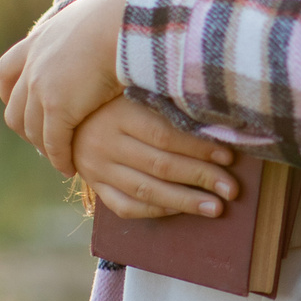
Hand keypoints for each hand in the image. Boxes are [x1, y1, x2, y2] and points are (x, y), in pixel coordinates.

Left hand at [0, 0, 137, 173]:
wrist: (126, 20)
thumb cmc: (123, 16)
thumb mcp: (92, 17)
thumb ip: (85, 29)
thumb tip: (101, 29)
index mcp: (39, 40)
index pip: (7, 71)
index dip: (12, 94)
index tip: (24, 108)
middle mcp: (33, 64)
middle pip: (15, 108)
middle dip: (27, 129)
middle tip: (45, 143)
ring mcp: (41, 86)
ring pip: (32, 130)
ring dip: (45, 149)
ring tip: (61, 160)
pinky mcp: (57, 107)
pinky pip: (54, 143)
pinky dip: (60, 158)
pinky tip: (71, 167)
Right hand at [74, 96, 238, 218]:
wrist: (69, 114)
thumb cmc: (116, 97)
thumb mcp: (136, 91)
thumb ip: (168, 104)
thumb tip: (217, 120)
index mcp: (119, 114)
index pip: (165, 135)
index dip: (199, 147)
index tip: (229, 156)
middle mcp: (105, 143)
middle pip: (161, 165)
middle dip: (201, 177)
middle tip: (231, 188)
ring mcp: (97, 168)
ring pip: (147, 190)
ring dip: (185, 201)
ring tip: (216, 207)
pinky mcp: (95, 186)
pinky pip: (127, 207)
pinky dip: (157, 210)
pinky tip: (182, 210)